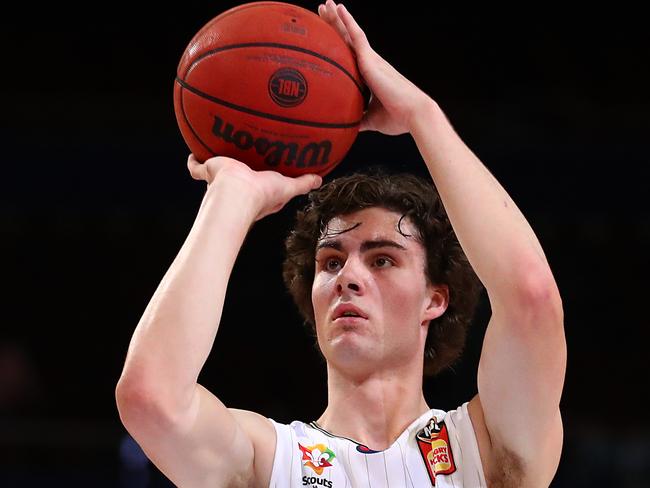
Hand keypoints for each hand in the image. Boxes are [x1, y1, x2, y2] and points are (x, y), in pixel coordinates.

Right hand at [187, 154, 321, 220]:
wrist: (237, 193)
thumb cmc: (262, 195)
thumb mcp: (288, 187)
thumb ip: (302, 183)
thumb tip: (320, 179)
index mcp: (256, 192)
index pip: (259, 185)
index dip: (262, 179)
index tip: (265, 170)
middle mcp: (238, 187)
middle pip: (237, 177)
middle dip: (238, 170)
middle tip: (241, 156)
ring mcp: (221, 181)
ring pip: (216, 172)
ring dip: (216, 163)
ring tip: (217, 149)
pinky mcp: (208, 172)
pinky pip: (196, 167)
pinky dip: (194, 161)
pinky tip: (193, 153)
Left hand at [318, 0, 430, 134]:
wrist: (413, 115)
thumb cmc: (397, 118)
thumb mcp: (371, 119)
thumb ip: (358, 119)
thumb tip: (346, 126)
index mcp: (369, 76)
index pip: (349, 56)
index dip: (338, 43)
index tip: (325, 34)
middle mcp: (369, 63)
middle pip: (346, 40)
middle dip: (334, 25)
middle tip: (321, 11)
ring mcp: (370, 60)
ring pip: (349, 33)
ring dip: (337, 18)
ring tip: (325, 4)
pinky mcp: (371, 60)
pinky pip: (357, 36)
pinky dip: (347, 21)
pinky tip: (339, 8)